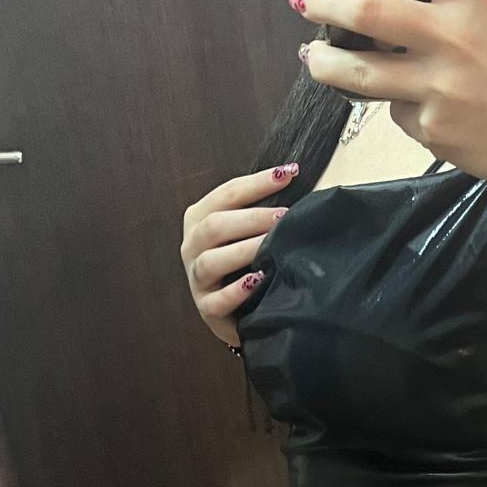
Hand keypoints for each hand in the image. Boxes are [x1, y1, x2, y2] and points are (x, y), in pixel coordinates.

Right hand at [180, 165, 299, 346]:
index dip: (257, 183)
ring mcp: (196, 279)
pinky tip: (256, 281)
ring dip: (243, 250)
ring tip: (272, 246)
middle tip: (284, 216)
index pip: (226, 194)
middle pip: (214, 225)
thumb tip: (294, 180)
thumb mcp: (248, 232)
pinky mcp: (207, 309)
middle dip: (251, 218)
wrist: (237, 312)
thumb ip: (262, 210)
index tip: (287, 174)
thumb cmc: (246, 264)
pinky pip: (217, 300)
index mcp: (200, 219)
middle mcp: (192, 245)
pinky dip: (236, 291)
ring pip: (211, 261)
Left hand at [293, 0, 486, 192]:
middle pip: (366, 9)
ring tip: (314, 55)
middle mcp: (457, 35)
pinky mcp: (432, 128)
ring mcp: (440, 86)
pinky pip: (396, 110)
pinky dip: (398, 105)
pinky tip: (420, 106)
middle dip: (322, 0)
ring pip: (357, 71)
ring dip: (324, 61)